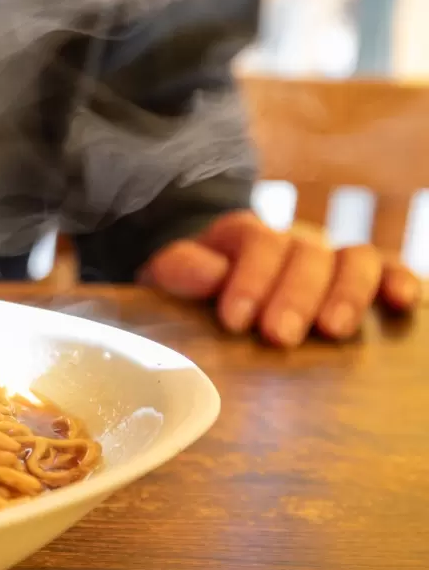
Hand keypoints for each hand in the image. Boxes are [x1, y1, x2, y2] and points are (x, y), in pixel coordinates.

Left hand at [140, 210, 421, 346]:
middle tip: (279, 335)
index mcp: (243, 234)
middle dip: (294, 296)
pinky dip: (399, 280)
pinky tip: (401, 302)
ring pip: (354, 259)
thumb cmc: (191, 284)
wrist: (210, 277)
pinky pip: (388, 270)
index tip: (234, 320)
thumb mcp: (168, 273)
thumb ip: (180, 268)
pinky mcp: (358, 280)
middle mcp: (293, 241)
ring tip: (334, 331)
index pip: (257, 242)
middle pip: (307, 254)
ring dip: (347, 293)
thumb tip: (210, 274)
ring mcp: (329, 258)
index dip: (249, 279)